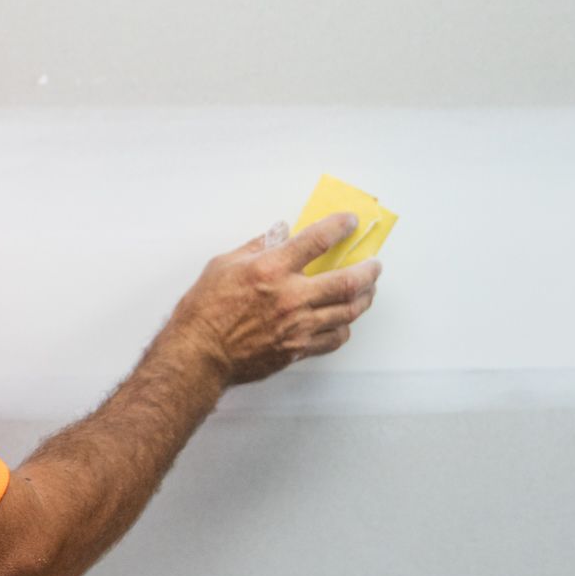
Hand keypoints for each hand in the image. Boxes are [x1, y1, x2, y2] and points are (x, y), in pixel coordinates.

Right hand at [173, 213, 381, 384]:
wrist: (200, 353)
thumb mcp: (224, 264)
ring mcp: (298, 325)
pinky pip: (335, 338)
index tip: (350, 222)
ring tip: (367, 290)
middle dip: (368, 270)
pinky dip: (344, 327)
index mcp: (271, 269)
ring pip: (348, 311)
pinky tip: (342, 320)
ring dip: (364, 298)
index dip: (339, 227)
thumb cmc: (205, 310)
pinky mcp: (298, 349)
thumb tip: (279, 233)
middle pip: (348, 281)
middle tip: (374, 265)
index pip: (317, 240)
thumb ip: (257, 246)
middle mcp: (291, 296)